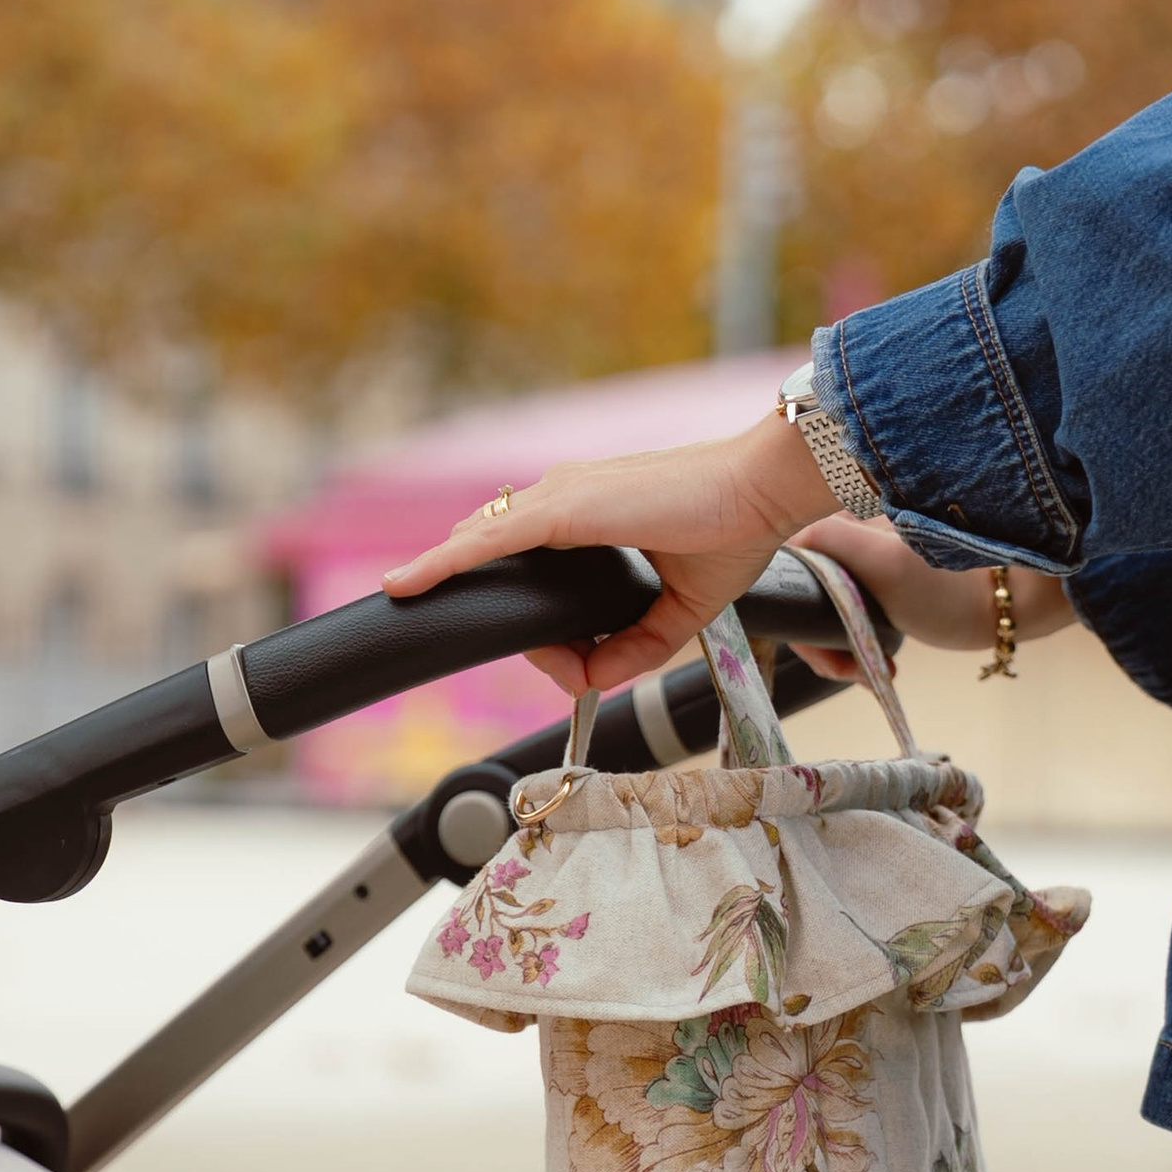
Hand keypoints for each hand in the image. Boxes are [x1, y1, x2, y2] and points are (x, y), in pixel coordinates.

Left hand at [382, 414, 837, 693]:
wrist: (765, 491)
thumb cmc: (735, 533)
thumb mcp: (681, 608)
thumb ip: (636, 646)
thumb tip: (591, 680)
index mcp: (587, 512)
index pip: (527, 562)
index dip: (538, 621)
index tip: (578, 664)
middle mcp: (565, 495)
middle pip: (499, 561)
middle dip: (518, 621)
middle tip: (568, 666)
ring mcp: (560, 497)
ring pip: (486, 552)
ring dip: (484, 603)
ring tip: (526, 650)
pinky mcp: (563, 509)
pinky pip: (486, 542)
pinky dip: (443, 565)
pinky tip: (406, 585)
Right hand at [785, 517, 1077, 679]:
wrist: (1003, 606)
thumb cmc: (949, 588)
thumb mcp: (883, 563)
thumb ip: (830, 541)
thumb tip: (785, 541)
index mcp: (839, 514)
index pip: (785, 561)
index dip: (792, 610)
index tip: (824, 648)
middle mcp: (843, 529)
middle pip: (799, 591)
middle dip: (817, 640)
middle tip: (851, 670)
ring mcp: (858, 558)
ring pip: (819, 609)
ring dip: (836, 649)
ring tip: (868, 672)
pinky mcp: (874, 583)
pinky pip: (842, 617)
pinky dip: (853, 645)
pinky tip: (877, 665)